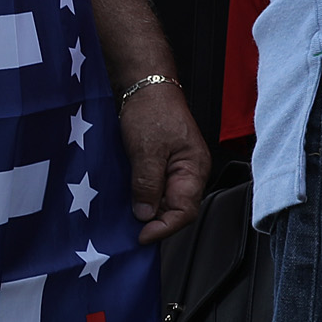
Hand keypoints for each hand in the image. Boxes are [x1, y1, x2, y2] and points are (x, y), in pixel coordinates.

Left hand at [119, 83, 210, 245]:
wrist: (144, 85)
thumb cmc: (152, 109)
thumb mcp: (147, 149)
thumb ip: (148, 184)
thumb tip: (146, 214)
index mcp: (195, 169)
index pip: (186, 212)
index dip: (164, 228)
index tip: (141, 236)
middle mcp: (189, 172)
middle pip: (176, 210)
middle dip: (155, 223)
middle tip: (131, 230)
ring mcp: (175, 169)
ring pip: (164, 201)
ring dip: (146, 211)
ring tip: (126, 220)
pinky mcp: (161, 164)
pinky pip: (155, 189)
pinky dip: (142, 198)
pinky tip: (127, 202)